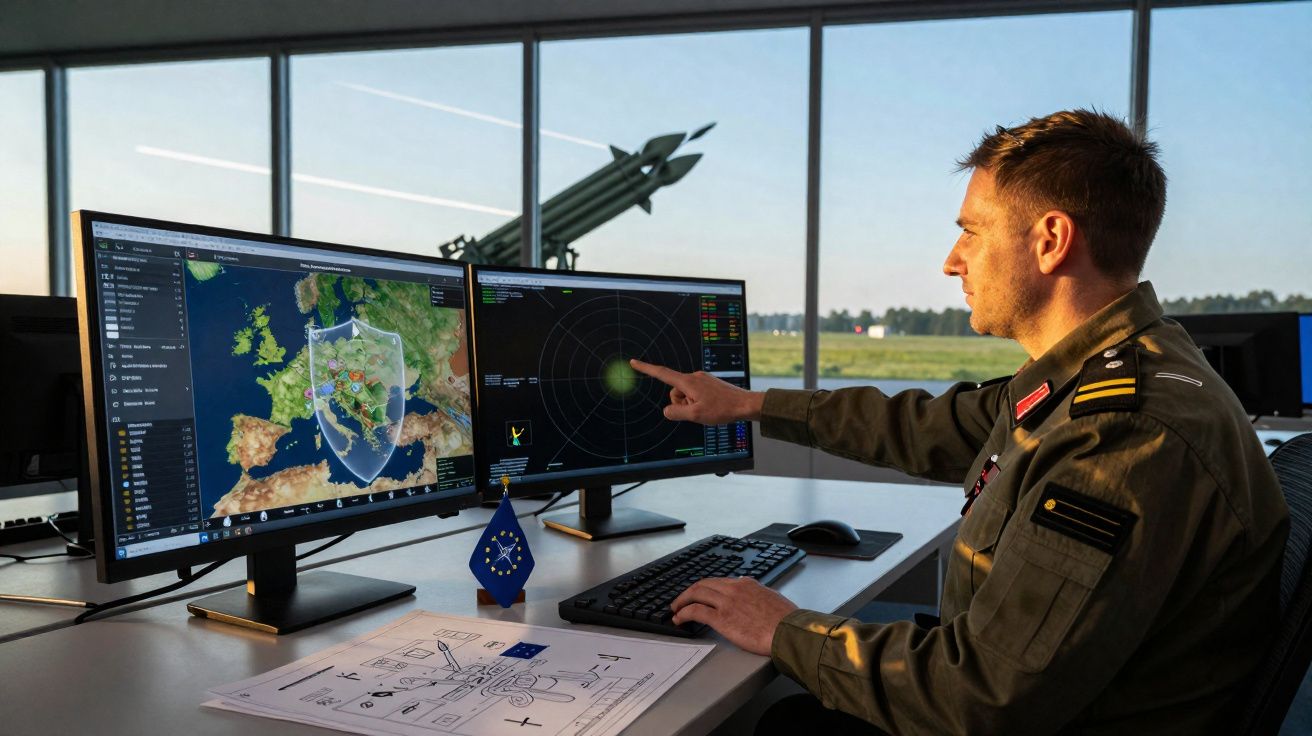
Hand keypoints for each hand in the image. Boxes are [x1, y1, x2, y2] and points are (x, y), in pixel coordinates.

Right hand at [629, 359, 764, 424]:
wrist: (745, 404)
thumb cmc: (722, 409)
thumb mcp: (695, 415)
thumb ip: (676, 413)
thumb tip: (666, 410)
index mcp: (688, 382)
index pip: (662, 374)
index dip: (646, 368)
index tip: (633, 362)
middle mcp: (694, 377)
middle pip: (674, 392)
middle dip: (680, 404)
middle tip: (698, 411)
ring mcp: (702, 380)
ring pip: (685, 395)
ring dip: (690, 404)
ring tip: (707, 409)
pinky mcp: (708, 384)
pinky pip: (695, 394)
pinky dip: (698, 403)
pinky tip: (711, 407)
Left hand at [670, 577, 797, 655]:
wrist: (789, 631)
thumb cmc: (786, 621)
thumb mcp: (772, 599)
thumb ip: (759, 595)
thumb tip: (754, 595)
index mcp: (747, 584)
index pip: (720, 582)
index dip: (707, 588)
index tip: (701, 594)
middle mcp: (734, 589)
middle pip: (703, 584)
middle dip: (689, 591)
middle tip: (681, 600)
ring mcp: (726, 602)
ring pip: (696, 594)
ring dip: (682, 601)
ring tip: (676, 609)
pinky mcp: (721, 618)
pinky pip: (695, 611)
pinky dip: (683, 613)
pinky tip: (679, 619)